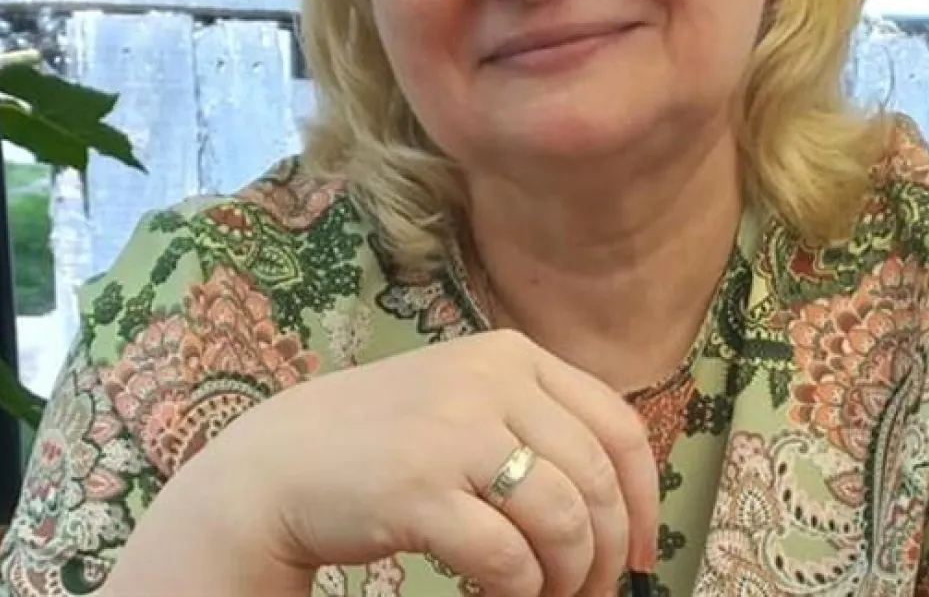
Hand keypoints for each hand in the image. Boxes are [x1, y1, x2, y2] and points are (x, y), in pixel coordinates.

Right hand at [107, 329, 659, 596]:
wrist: (284, 459)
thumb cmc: (388, 436)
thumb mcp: (469, 400)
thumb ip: (537, 423)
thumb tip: (620, 503)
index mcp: (513, 354)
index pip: (617, 424)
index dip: (644, 496)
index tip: (640, 552)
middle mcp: (494, 379)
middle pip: (598, 480)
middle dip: (606, 554)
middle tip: (589, 593)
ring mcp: (456, 430)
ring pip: (564, 522)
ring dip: (566, 580)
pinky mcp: (422, 488)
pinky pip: (509, 559)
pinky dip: (518, 593)